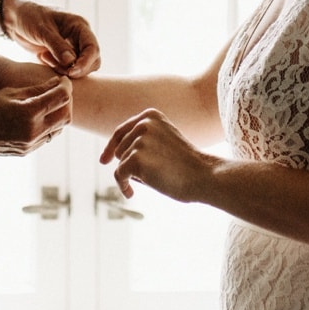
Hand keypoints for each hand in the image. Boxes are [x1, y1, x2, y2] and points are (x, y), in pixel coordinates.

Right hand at [0, 77, 72, 156]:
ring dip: (58, 113)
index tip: (62, 79)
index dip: (66, 85)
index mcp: (29, 113)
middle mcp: (33, 131)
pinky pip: (46, 137)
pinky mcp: (25, 151)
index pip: (61, 97)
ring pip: (58, 128)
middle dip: (66, 100)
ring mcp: (30, 144)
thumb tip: (57, 84)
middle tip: (59, 89)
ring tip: (49, 101)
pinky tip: (38, 115)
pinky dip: (48, 125)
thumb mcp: (8, 93)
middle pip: (65, 115)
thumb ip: (36, 90)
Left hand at [3, 0, 101, 76]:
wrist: (15, 16)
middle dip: (76, 69)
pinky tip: (42, 56)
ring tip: (45, 57)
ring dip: (65, 69)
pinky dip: (57, 68)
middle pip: (92, 61)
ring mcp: (71, 47)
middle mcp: (79, 38)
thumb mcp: (42, 29)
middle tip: (56, 66)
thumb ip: (57, 46)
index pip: (92, 48)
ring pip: (80, 67)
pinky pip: (66, 69)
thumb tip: (72, 63)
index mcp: (79, 26)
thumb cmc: (30, 16)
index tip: (71, 72)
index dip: (85, 63)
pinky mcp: (61, 56)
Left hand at [101, 109, 220, 203]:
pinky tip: (130, 194)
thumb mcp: (164, 141)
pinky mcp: (135, 158)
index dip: (111, 147)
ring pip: (120, 163)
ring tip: (155, 179)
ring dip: (132, 176)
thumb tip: (113, 154)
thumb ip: (143, 142)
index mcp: (151, 115)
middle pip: (120, 149)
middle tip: (151, 175)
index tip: (104, 160)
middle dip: (129, 165)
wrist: (204, 175)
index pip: (122, 131)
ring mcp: (139, 140)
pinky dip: (122, 186)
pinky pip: (118, 175)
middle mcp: (143, 123)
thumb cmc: (187, 165)